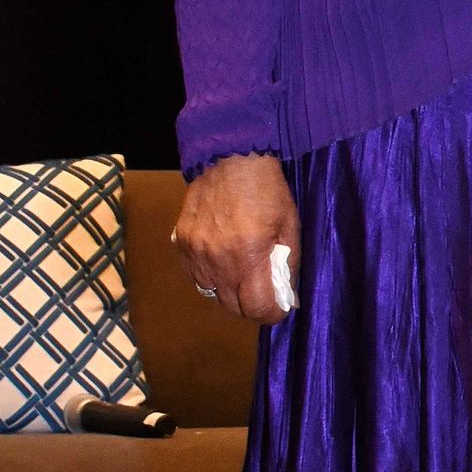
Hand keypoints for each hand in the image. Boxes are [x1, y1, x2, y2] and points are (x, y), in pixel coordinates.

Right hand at [172, 153, 299, 321]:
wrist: (229, 158)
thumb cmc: (266, 190)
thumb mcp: (289, 225)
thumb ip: (288, 265)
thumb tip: (287, 296)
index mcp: (249, 256)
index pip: (257, 308)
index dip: (271, 314)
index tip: (278, 308)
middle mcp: (218, 260)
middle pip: (232, 307)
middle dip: (251, 306)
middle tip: (262, 292)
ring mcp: (196, 252)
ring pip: (212, 294)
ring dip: (229, 293)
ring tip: (242, 276)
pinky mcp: (181, 243)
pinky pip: (195, 276)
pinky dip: (210, 277)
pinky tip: (222, 263)